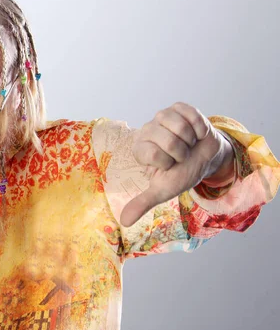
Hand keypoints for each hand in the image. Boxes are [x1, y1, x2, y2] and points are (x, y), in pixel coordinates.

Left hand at [120, 102, 233, 226]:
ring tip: (188, 144)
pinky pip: (191, 114)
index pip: (153, 153)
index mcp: (139, 148)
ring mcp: (162, 117)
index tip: (169, 165)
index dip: (168, 162)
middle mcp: (147, 130)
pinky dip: (199, 127)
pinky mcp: (179, 108)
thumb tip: (124, 221)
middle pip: (167, 140)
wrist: (204, 159)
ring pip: (179, 126)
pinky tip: (196, 133)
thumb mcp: (162, 190)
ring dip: (190, 139)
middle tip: (181, 155)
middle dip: (181, 152)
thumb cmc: (181, 173)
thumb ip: (142, 203)